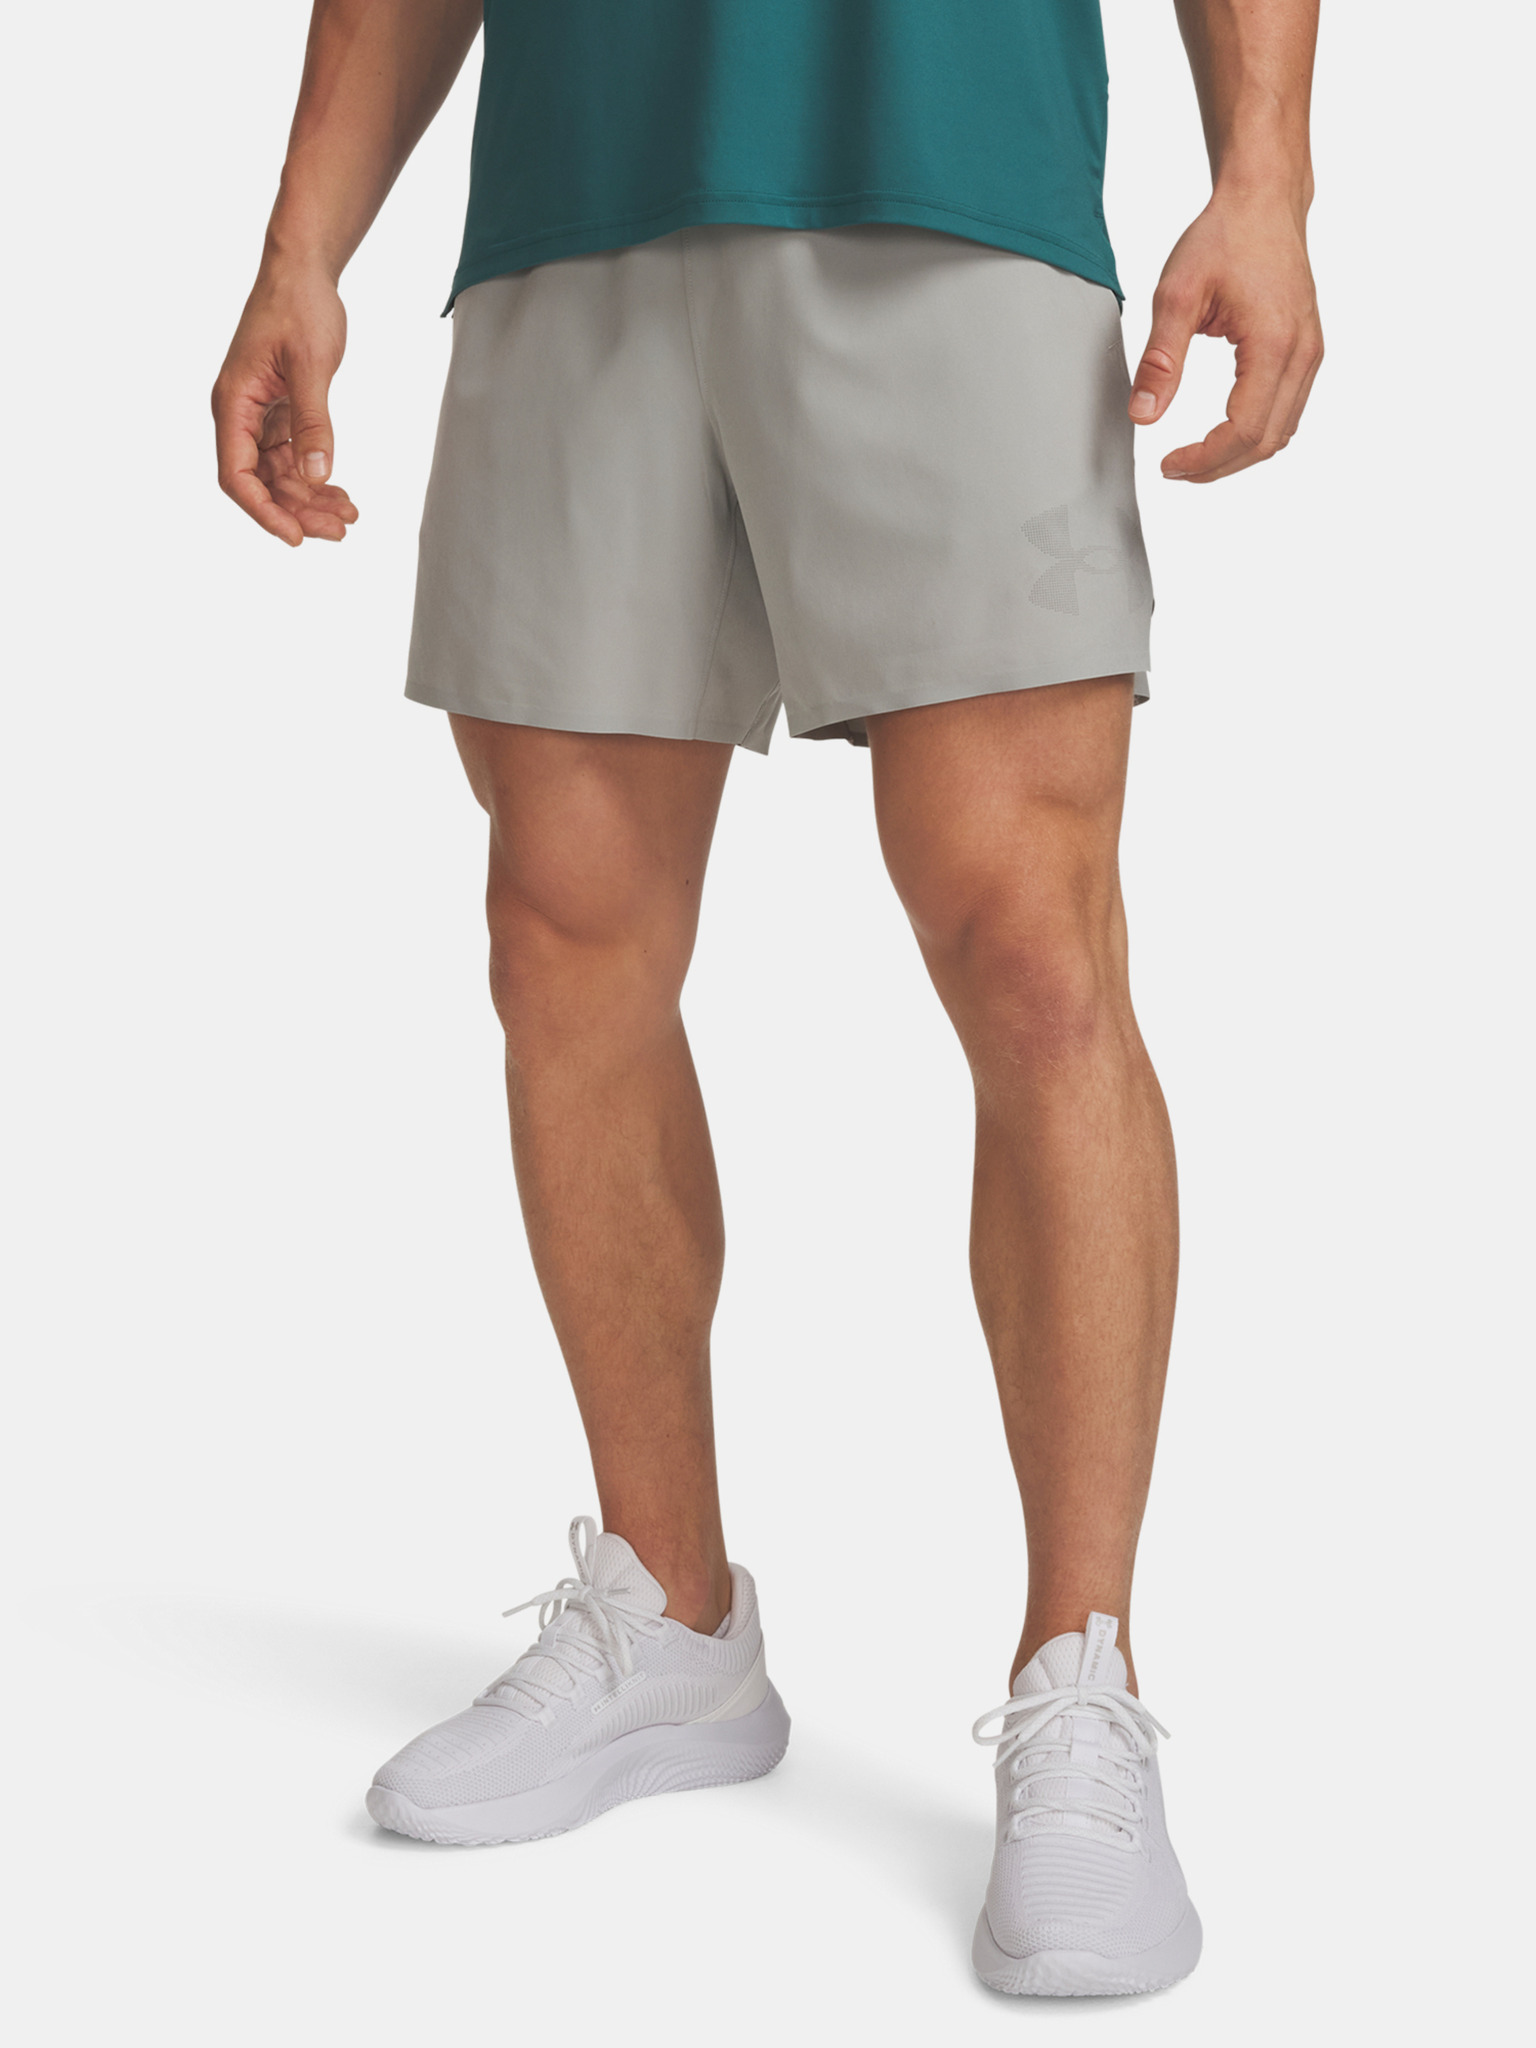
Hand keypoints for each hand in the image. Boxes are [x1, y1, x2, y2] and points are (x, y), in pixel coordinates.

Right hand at [213, 267, 358, 544]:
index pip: (236, 475)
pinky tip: (341, 493)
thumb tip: (316, 475)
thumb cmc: (298, 305)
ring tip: (349, 517)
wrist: (303, 271)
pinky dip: (316, 476)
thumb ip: (314, 421)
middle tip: (340, 531)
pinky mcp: (279, 411)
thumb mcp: (310, 365)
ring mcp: (259, 415)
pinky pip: (293, 457)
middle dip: (298, 511)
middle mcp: (239, 414)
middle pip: (261, 483)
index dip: (264, 512)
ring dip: (311, 499)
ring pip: (280, 475)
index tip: (297, 537)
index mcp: (233, 403)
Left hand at [1128, 196, 1322, 482]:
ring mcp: (1311, 353)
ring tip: (1195, 458)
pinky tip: (1223, 434)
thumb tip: (1143, 416)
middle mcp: (1303, 353)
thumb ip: (1160, 360)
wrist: (1263, 201)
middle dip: (1219, 466)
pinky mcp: (1307, 350)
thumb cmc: (1225, 237)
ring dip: (1238, 455)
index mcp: (1274, 343)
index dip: (1205, 458)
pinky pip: (1288, 411)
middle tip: (1175, 469)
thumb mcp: (1177, 294)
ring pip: (1282, 432)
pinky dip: (1256, 433)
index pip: (1244, 429)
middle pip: (1267, 441)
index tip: (1168, 464)